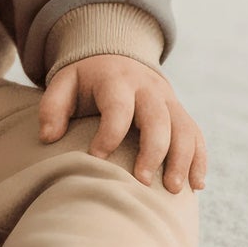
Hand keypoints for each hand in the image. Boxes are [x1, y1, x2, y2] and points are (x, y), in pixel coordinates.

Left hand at [38, 55, 206, 192]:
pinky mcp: (180, 113)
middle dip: (153, 151)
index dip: (109, 134)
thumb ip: (52, 106)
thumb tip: (47, 137)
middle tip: (142, 182)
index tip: (96, 159)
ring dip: (183, 159)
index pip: (118, 107)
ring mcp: (168, 100)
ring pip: (184, 128)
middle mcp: (148, 89)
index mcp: (116, 81)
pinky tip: (197, 185)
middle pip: (158, 119)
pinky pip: (197, 135)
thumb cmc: (87, 80)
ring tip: (174, 190)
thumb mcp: (64, 82)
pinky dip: (200, 159)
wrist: (118, 55)